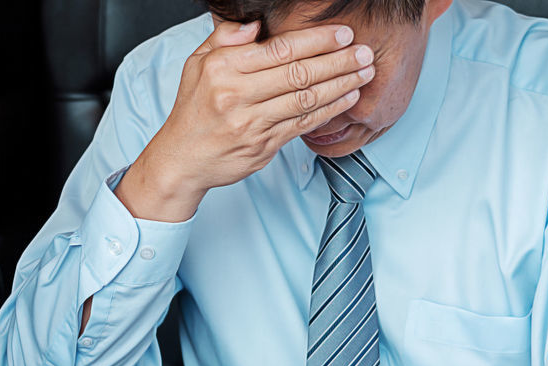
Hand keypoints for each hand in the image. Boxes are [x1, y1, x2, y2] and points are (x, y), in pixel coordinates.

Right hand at [115, 18, 374, 221]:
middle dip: (338, 61)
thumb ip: (226, 38)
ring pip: (306, 100)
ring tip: (364, 73)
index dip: (316, 41)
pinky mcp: (262, 147)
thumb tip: (255, 23)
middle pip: (299, 74)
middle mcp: (237, 96)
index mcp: (223, 70)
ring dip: (341, 85)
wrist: (181, 160)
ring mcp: (251, 124)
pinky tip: (347, 98)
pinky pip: (303, 124)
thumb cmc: (193, 109)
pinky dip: (329, 110)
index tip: (343, 35)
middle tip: (365, 52)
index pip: (280, 50)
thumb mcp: (197, 64)